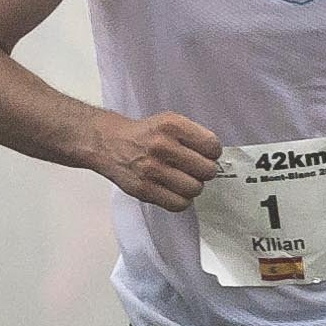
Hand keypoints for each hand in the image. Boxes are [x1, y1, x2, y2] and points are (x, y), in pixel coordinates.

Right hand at [89, 109, 218, 210]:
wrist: (110, 144)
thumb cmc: (144, 135)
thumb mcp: (169, 122)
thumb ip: (193, 136)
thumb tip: (216, 159)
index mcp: (171, 125)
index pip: (212, 146)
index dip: (212, 153)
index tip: (205, 154)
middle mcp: (162, 146)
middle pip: (206, 170)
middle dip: (203, 171)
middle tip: (193, 169)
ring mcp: (152, 169)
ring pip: (194, 189)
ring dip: (191, 186)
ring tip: (182, 179)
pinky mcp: (145, 189)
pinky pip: (179, 204)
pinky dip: (180, 199)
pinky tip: (173, 190)